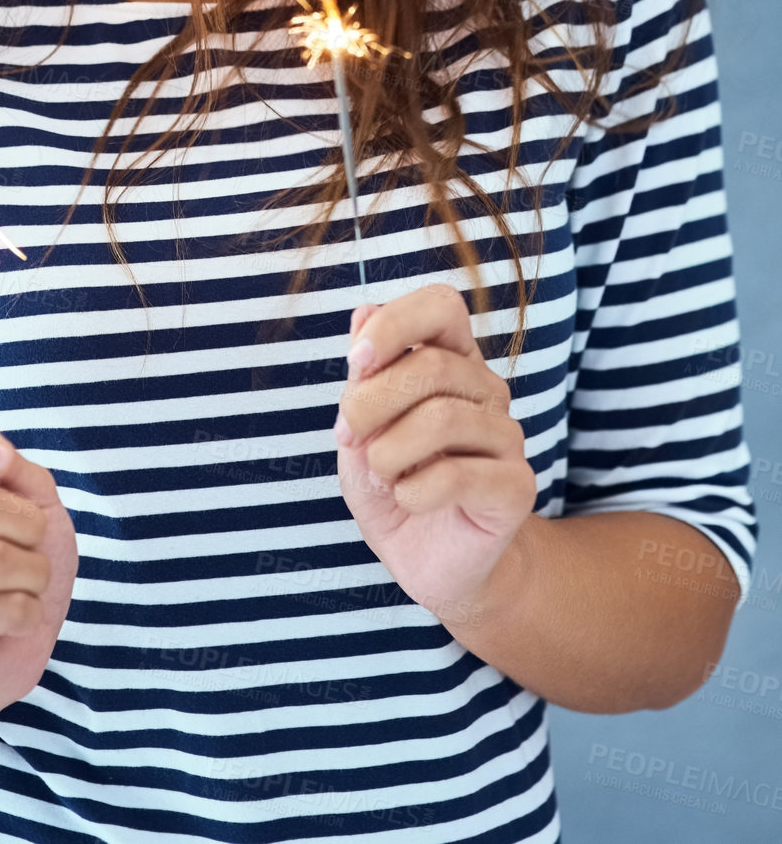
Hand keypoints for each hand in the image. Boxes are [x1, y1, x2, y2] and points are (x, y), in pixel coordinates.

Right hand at [0, 397, 77, 706]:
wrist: (9, 636)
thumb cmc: (20, 550)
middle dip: (27, 523)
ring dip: (35, 572)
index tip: (0, 461)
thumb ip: (14, 464)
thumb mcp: (35, 496)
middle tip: (33, 538)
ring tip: (27, 579)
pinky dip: (29, 611)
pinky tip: (14, 615)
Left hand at [333, 283, 536, 624]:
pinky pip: (457, 475)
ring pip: (442, 419)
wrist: (427, 559)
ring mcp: (507, 436)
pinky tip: (409, 499)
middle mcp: (486, 390)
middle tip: (348, 437)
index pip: (441, 306)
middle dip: (370, 403)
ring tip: (381, 474)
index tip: (356, 362)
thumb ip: (365, 375)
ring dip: (388, 452)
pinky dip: (412, 491)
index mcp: (451, 361)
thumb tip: (363, 310)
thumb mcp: (360, 428)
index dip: (395, 324)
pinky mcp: (516, 486)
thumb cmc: (392, 483)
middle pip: (432, 366)